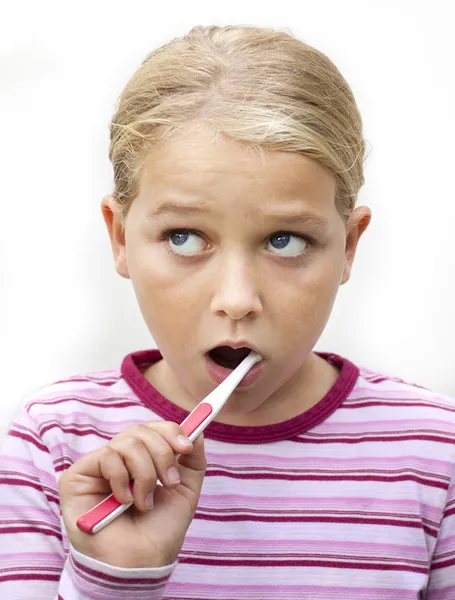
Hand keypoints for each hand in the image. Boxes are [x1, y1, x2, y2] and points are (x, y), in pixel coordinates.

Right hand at [58, 421, 206, 567]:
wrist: (141, 562)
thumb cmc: (159, 531)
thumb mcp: (185, 491)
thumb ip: (193, 460)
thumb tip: (199, 430)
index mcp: (140, 460)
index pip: (151, 429)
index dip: (170, 432)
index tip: (186, 447)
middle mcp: (118, 459)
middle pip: (140, 431)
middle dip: (162, 455)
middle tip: (169, 483)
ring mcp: (97, 467)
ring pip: (126, 443)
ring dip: (144, 474)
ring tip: (145, 503)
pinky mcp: (77, 476)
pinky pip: (107, 457)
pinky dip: (122, 480)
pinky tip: (123, 502)